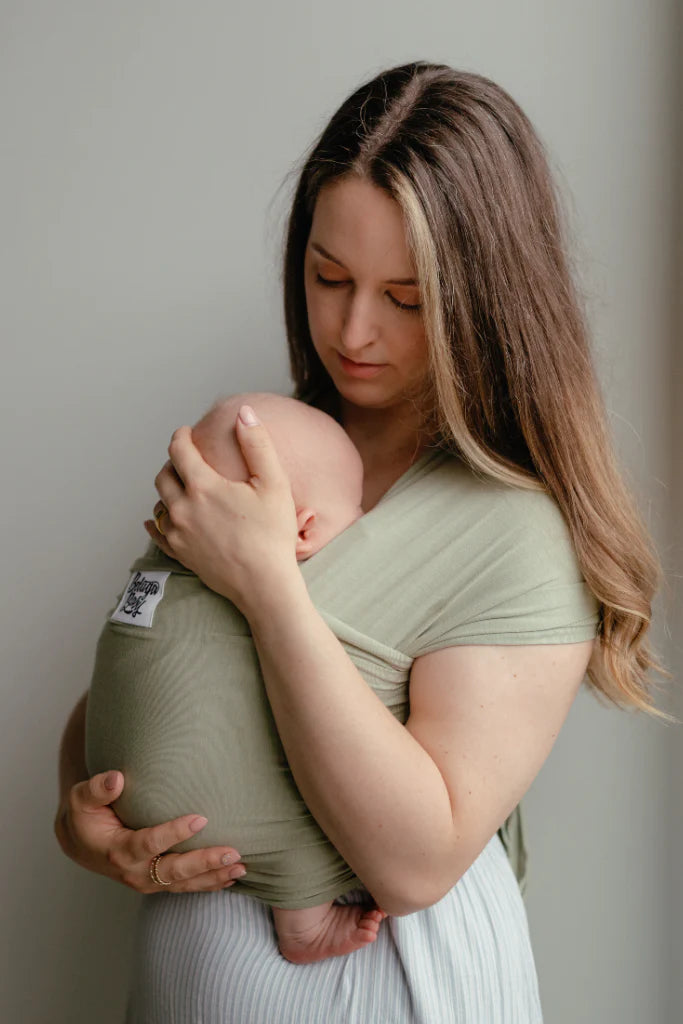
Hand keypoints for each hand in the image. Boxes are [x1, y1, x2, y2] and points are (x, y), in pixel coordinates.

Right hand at [54, 770, 245, 893]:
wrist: (80, 843)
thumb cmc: (85, 815)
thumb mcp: (81, 798)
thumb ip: (96, 789)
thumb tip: (116, 779)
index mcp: (118, 850)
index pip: (150, 843)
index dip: (175, 833)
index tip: (200, 818)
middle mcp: (134, 871)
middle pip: (173, 871)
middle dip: (204, 862)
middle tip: (232, 852)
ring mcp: (146, 881)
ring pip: (183, 884)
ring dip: (213, 876)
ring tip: (240, 866)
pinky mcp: (156, 882)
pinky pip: (184, 887)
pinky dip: (208, 884)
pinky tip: (231, 877)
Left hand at [145, 405, 298, 612]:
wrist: (264, 585)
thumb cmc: (273, 534)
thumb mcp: (274, 484)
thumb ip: (257, 445)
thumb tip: (244, 413)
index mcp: (203, 487)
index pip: (179, 451)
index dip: (181, 436)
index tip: (187, 432)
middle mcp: (183, 509)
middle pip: (163, 476)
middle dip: (172, 462)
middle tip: (185, 458)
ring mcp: (178, 534)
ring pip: (158, 504)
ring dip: (166, 490)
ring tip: (180, 486)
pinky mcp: (180, 555)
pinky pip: (156, 534)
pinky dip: (154, 523)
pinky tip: (154, 521)